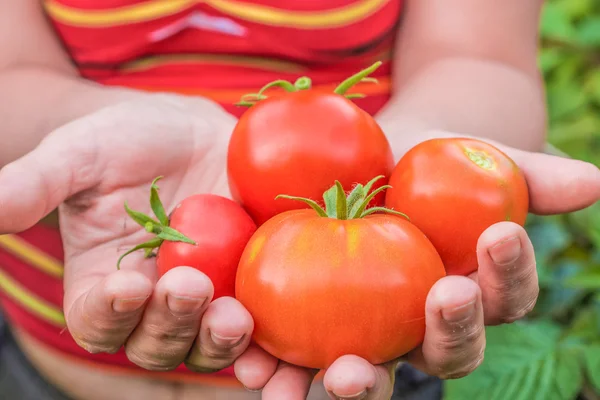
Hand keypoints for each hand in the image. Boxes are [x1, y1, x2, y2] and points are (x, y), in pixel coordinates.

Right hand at [0, 94, 254, 371]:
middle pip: (155, 343)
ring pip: (207, 344)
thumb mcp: (77, 155)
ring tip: (235, 316)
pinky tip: (279, 341)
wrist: (188, 134)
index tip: (126, 285)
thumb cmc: (124, 142)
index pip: (96, 320)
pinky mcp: (248, 286)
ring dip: (220, 341)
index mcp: (103, 285)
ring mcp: (206, 299)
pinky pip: (259, 328)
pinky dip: (267, 345)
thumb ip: (35, 184)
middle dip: (171, 323)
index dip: (107, 313)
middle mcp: (153, 305)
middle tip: (188, 287)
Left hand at [233, 131, 599, 398]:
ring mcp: (366, 334)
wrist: (365, 160)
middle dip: (450, 332)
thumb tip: (594, 181)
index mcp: (467, 292)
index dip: (509, 275)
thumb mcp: (471, 157)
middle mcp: (421, 327)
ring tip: (342, 374)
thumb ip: (526, 174)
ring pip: (371, 374)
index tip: (502, 235)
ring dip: (360, 382)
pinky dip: (283, 368)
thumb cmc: (427, 160)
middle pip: (445, 352)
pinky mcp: (308, 328)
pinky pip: (298, 357)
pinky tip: (263, 365)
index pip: (502, 299)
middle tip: (444, 299)